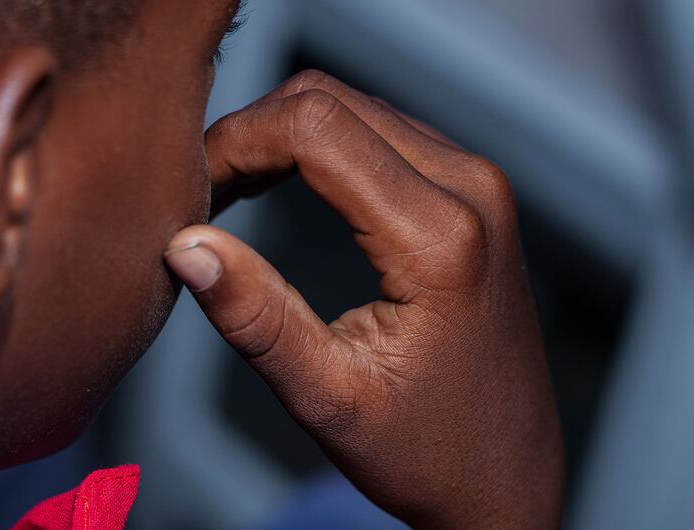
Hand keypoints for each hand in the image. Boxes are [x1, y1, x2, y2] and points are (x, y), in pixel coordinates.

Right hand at [164, 71, 562, 528]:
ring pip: (352, 107)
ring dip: (280, 135)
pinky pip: (381, 131)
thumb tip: (185, 244)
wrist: (507, 476)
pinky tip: (278, 187)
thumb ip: (256, 318)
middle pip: (330, 100)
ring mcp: (477, 184)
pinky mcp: (471, 191)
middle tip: (202, 193)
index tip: (192, 193)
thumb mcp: (328, 399)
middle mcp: (470, 189)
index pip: (314, 129)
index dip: (235, 142)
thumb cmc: (429, 453)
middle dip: (250, 132)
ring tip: (229, 194)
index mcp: (440, 238)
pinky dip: (317, 145)